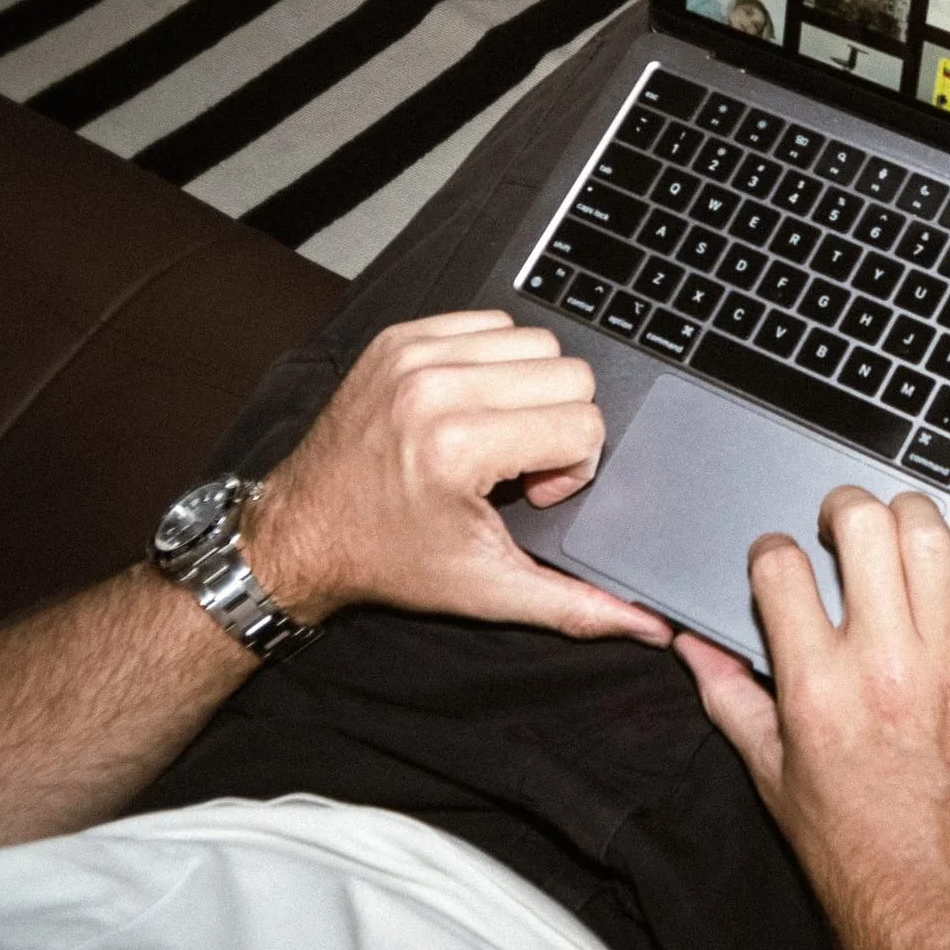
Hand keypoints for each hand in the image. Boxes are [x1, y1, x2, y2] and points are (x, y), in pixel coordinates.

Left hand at [245, 310, 667, 645]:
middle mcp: (435, 388)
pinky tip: (469, 406)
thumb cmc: (388, 559)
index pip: (583, 423)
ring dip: (529, 388)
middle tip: (514, 465)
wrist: (302, 534)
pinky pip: (491, 322)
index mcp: (458, 447)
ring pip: (536, 341)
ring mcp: (413, 355)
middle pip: (570, 373)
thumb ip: (576, 606)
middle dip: (559, 423)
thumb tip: (646, 626)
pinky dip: (493, 361)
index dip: (571, 467)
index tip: (529, 492)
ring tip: (492, 433)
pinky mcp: (399, 337)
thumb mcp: (488, 590)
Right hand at [678, 488, 949, 949]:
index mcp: (818, 689)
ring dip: (914, 519)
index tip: (783, 559)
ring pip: (935, 539)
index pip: (780, 568)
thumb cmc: (859, 857)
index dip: (773, 550)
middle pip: (863, 527)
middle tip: (845, 524)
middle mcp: (885, 667)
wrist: (937, 915)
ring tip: (906, 534)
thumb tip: (694, 649)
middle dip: (845, 508)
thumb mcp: (773, 777)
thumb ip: (731, 699)